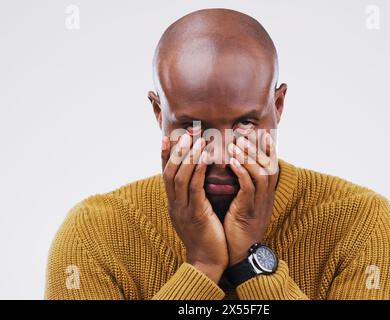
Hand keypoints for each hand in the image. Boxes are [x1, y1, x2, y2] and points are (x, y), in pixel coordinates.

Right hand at [161, 133, 228, 282]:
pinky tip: (205, 158)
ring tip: (197, 139)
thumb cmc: (207, 235)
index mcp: (174, 203)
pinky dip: (198, 170)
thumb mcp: (196, 212)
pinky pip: (195, 188)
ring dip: (188, 156)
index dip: (166, 155)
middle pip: (169, 172)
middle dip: (177, 151)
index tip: (168, 136)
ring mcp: (183, 210)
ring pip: (179, 177)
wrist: (208, 261)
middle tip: (185, 133)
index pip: (166, 174)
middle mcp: (174, 204)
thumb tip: (198, 177)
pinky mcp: (195, 215)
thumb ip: (194, 195)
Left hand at [224, 131, 277, 265]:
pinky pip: (248, 188)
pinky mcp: (249, 211)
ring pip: (260, 174)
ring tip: (235, 144)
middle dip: (256, 148)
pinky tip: (231, 162)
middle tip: (242, 134)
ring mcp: (259, 203)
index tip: (261, 133)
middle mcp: (266, 196)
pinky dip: (241, 172)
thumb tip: (236, 169)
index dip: (268, 150)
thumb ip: (243, 187)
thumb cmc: (238, 227)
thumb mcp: (244, 204)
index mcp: (265, 194)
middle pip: (268, 165)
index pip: (271, 166)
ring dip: (248, 157)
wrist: (240, 254)